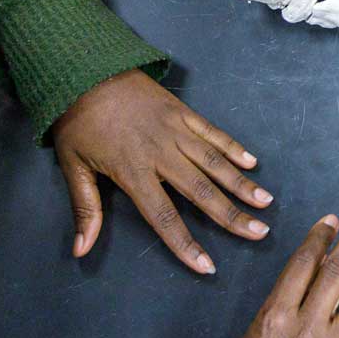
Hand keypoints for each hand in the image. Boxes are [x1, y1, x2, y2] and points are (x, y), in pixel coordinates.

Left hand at [52, 69, 270, 273]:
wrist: (87, 71)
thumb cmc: (78, 123)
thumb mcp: (73, 166)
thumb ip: (85, 209)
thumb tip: (81, 249)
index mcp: (133, 171)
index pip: (164, 216)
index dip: (185, 244)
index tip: (207, 265)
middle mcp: (161, 153)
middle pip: (201, 191)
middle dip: (231, 216)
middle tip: (259, 233)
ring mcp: (176, 130)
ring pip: (214, 162)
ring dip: (241, 183)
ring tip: (265, 202)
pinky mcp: (182, 111)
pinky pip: (212, 132)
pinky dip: (233, 146)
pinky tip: (251, 162)